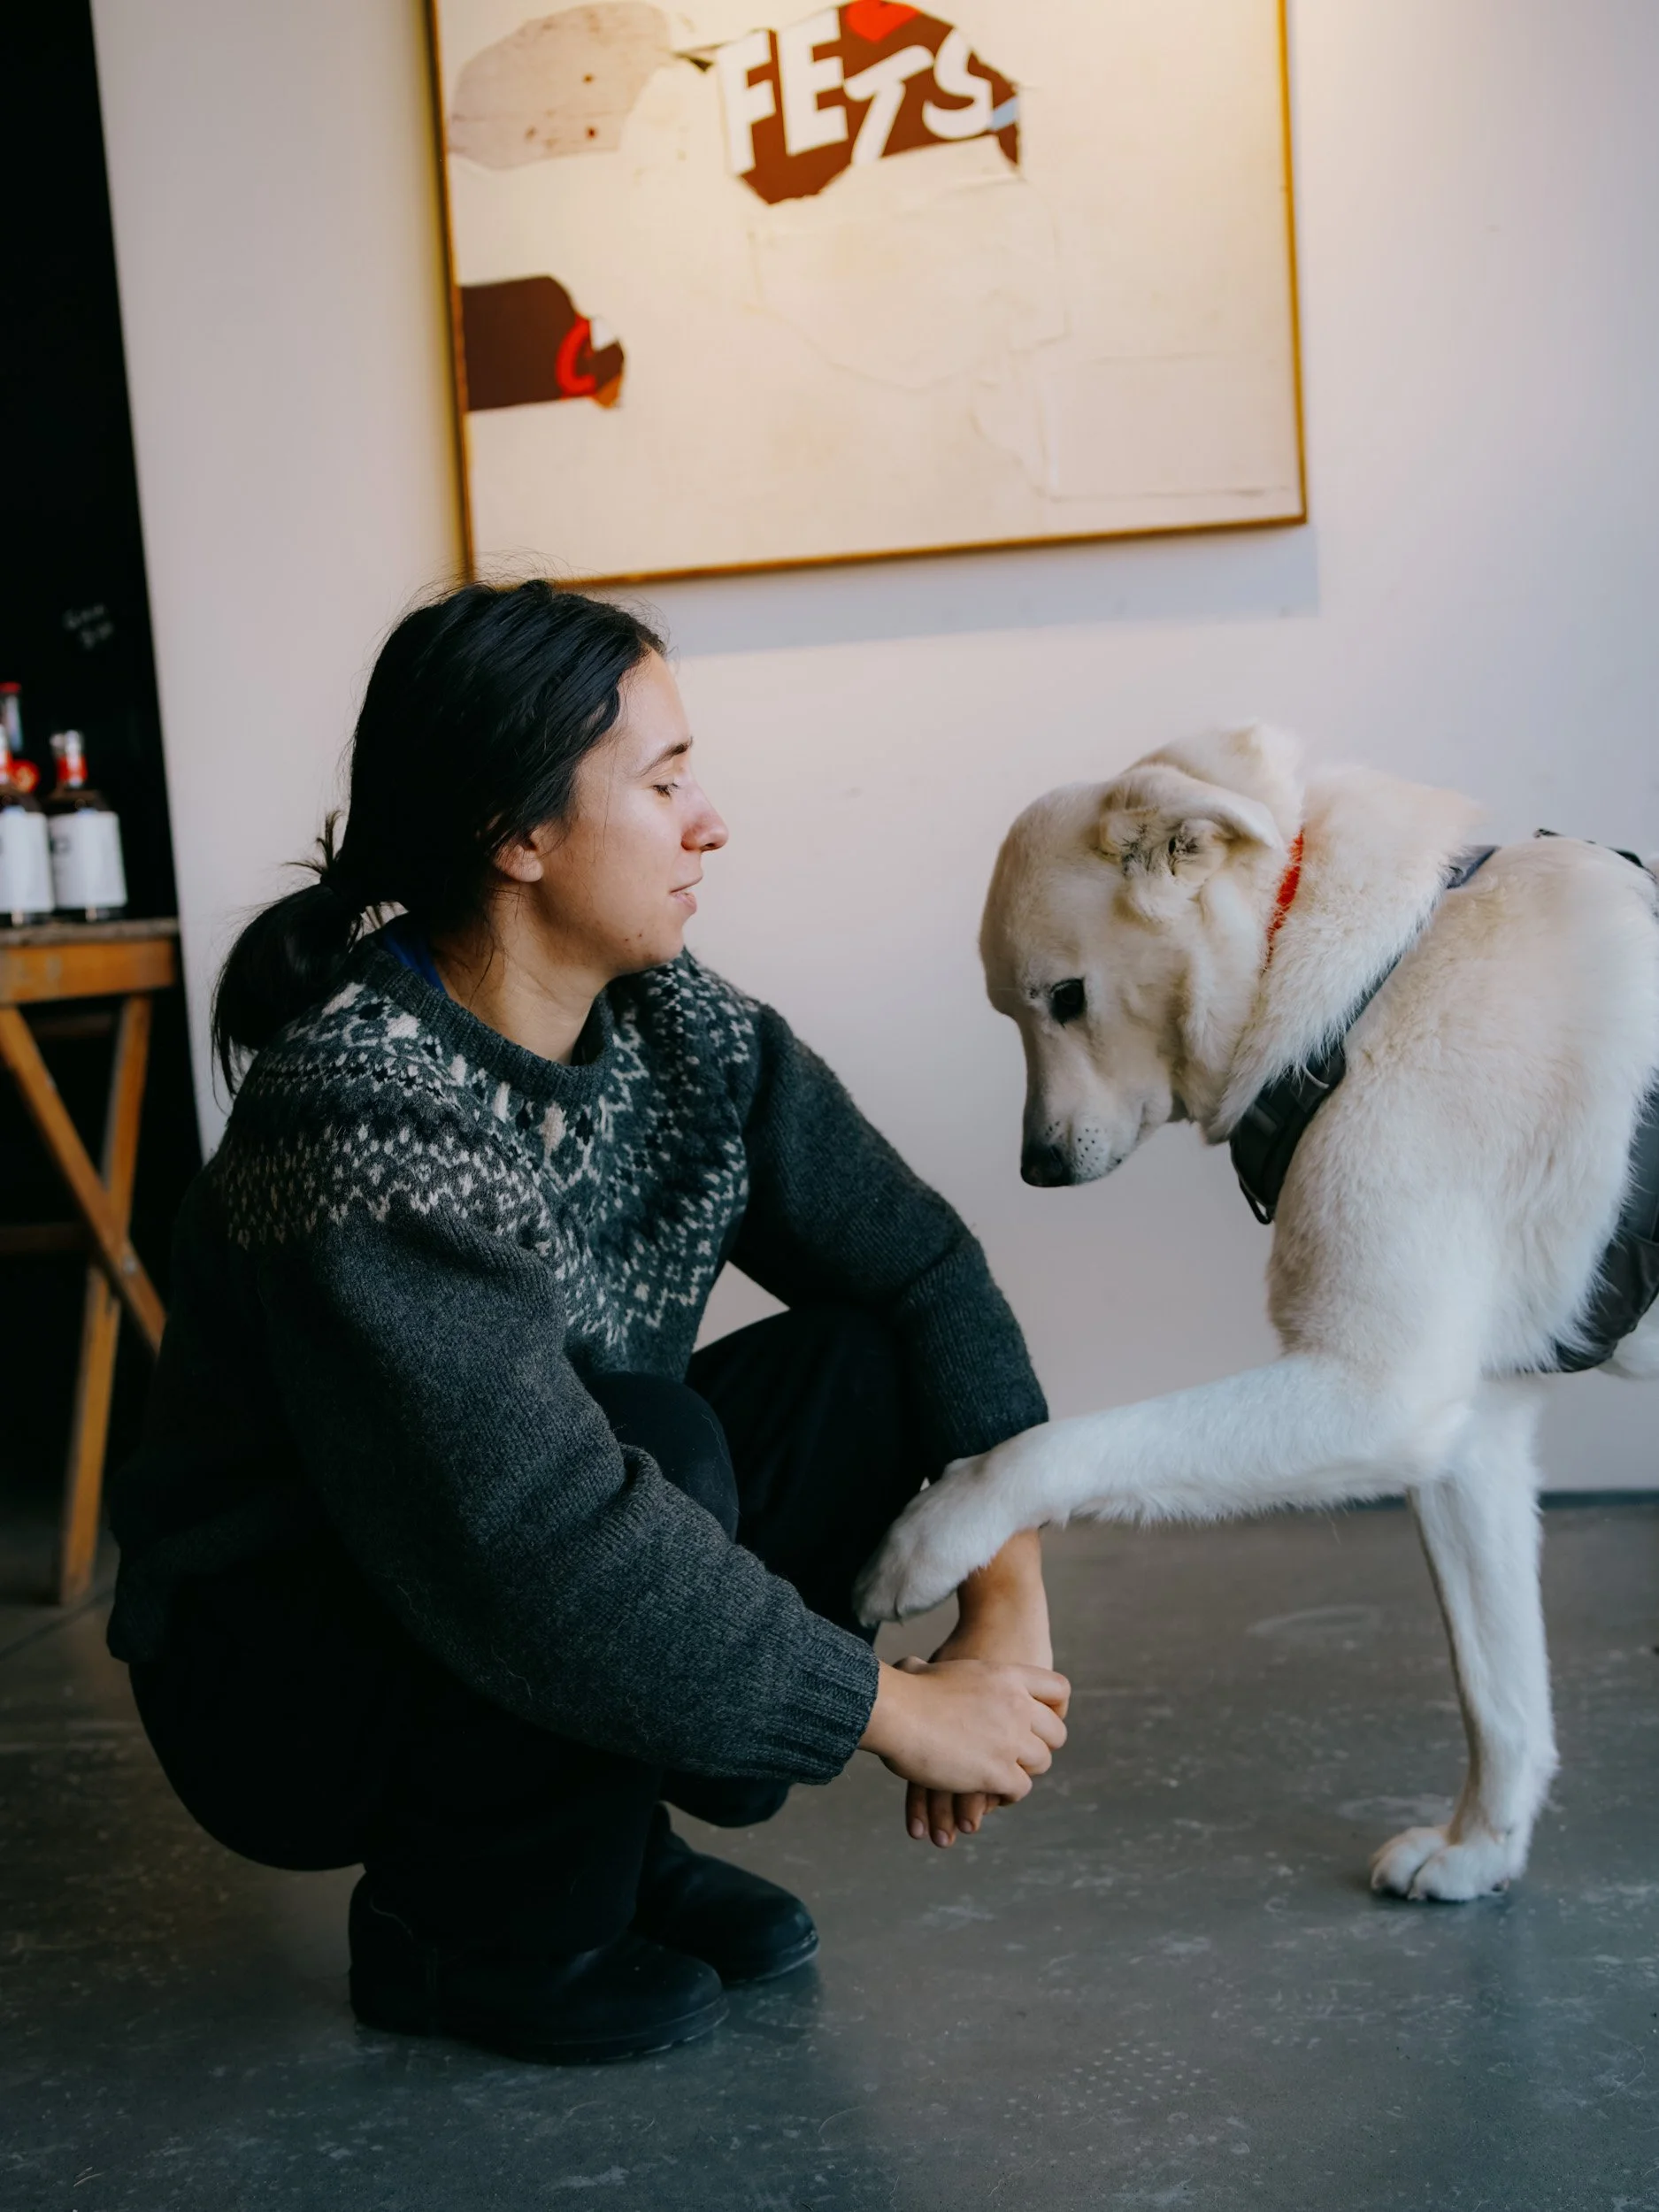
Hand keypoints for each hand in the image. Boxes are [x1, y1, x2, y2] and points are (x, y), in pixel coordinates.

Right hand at [859, 1652, 1068, 1805]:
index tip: (1042, 1721)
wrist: (895, 1712)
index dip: (1055, 1708)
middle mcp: (1017, 1705)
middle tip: (1024, 1755)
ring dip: (1025, 1771)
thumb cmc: (902, 1690)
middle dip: (1042, 1746)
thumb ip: (931, 1668)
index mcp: (1006, 1675)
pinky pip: (1021, 1787)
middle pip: (1055, 1732)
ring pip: (1041, 1762)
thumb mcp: (927, 1668)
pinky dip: (1008, 1794)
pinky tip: (993, 1793)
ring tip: (1008, 1776)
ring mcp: (1011, 1738)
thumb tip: (911, 1665)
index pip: (1059, 1689)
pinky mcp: (998, 1771)